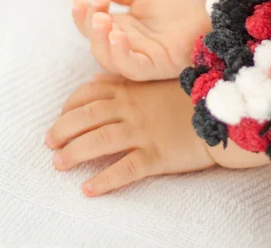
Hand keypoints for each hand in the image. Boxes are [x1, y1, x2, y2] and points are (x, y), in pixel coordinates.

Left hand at [45, 76, 214, 195]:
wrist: (220, 115)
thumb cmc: (188, 98)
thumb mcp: (155, 82)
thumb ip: (125, 82)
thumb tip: (96, 81)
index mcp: (131, 89)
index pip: (89, 93)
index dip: (69, 106)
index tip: (60, 117)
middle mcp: (132, 108)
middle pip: (87, 116)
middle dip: (62, 129)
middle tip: (49, 143)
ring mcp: (143, 131)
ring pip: (99, 141)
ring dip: (74, 153)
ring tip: (59, 163)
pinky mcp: (156, 155)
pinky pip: (125, 169)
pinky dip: (104, 180)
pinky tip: (88, 189)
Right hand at [72, 0, 210, 80]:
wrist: (211, 16)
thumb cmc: (181, 7)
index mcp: (121, 28)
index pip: (91, 25)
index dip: (83, 13)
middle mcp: (126, 46)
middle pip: (95, 42)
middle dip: (89, 23)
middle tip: (97, 3)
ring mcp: (139, 58)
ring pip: (108, 58)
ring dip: (100, 39)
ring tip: (103, 18)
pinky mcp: (154, 67)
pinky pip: (131, 67)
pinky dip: (120, 54)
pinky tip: (119, 35)